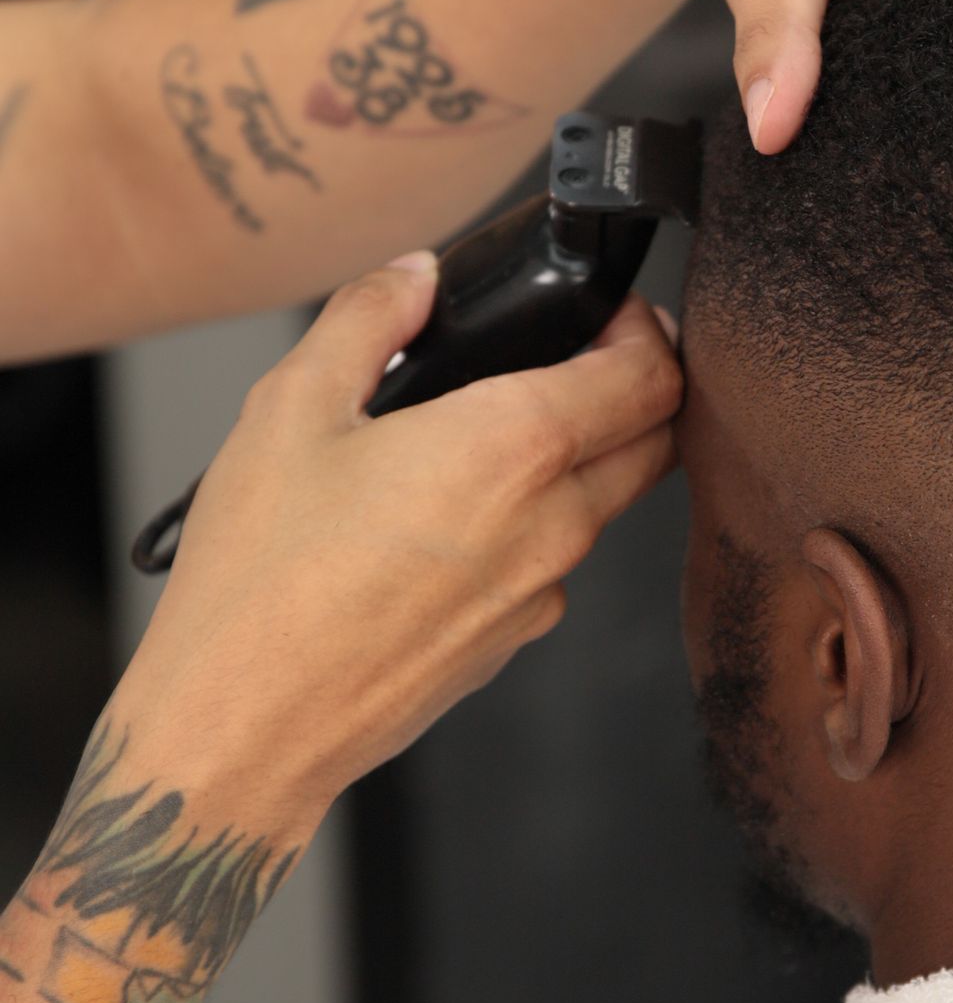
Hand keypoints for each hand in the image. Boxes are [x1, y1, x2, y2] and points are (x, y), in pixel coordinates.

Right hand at [112, 254, 679, 840]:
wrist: (245, 726)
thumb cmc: (262, 579)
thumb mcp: (291, 407)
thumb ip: (367, 317)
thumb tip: (413, 277)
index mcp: (513, 447)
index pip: (651, 375)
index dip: (647, 330)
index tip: (613, 314)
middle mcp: (552, 523)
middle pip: (656, 440)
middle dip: (638, 389)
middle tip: (578, 359)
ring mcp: (541, 593)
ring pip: (606, 506)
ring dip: (583, 460)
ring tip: (493, 435)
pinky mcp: (514, 642)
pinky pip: (554, 566)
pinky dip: (533, 528)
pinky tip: (453, 520)